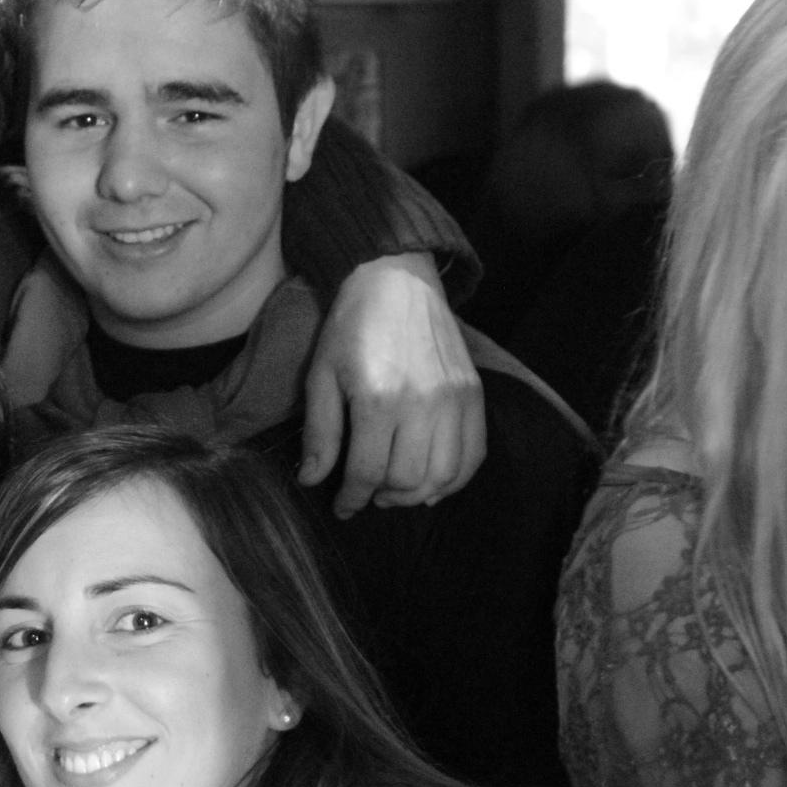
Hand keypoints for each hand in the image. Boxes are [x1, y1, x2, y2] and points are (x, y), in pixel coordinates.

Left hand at [301, 252, 484, 516]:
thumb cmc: (351, 326)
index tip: (343, 507)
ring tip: (396, 491)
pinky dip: (456, 479)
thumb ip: (320, 433)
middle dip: (383, 497)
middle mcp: (422, 402)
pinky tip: (432, 483)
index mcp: (377, 399)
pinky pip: (475, 454)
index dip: (352, 498)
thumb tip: (311, 480)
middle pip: (408, 480)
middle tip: (367, 495)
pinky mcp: (474, 393)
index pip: (368, 472)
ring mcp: (454, 399)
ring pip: (445, 474)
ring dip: (419, 494)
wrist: (397, 279)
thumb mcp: (321, 376)